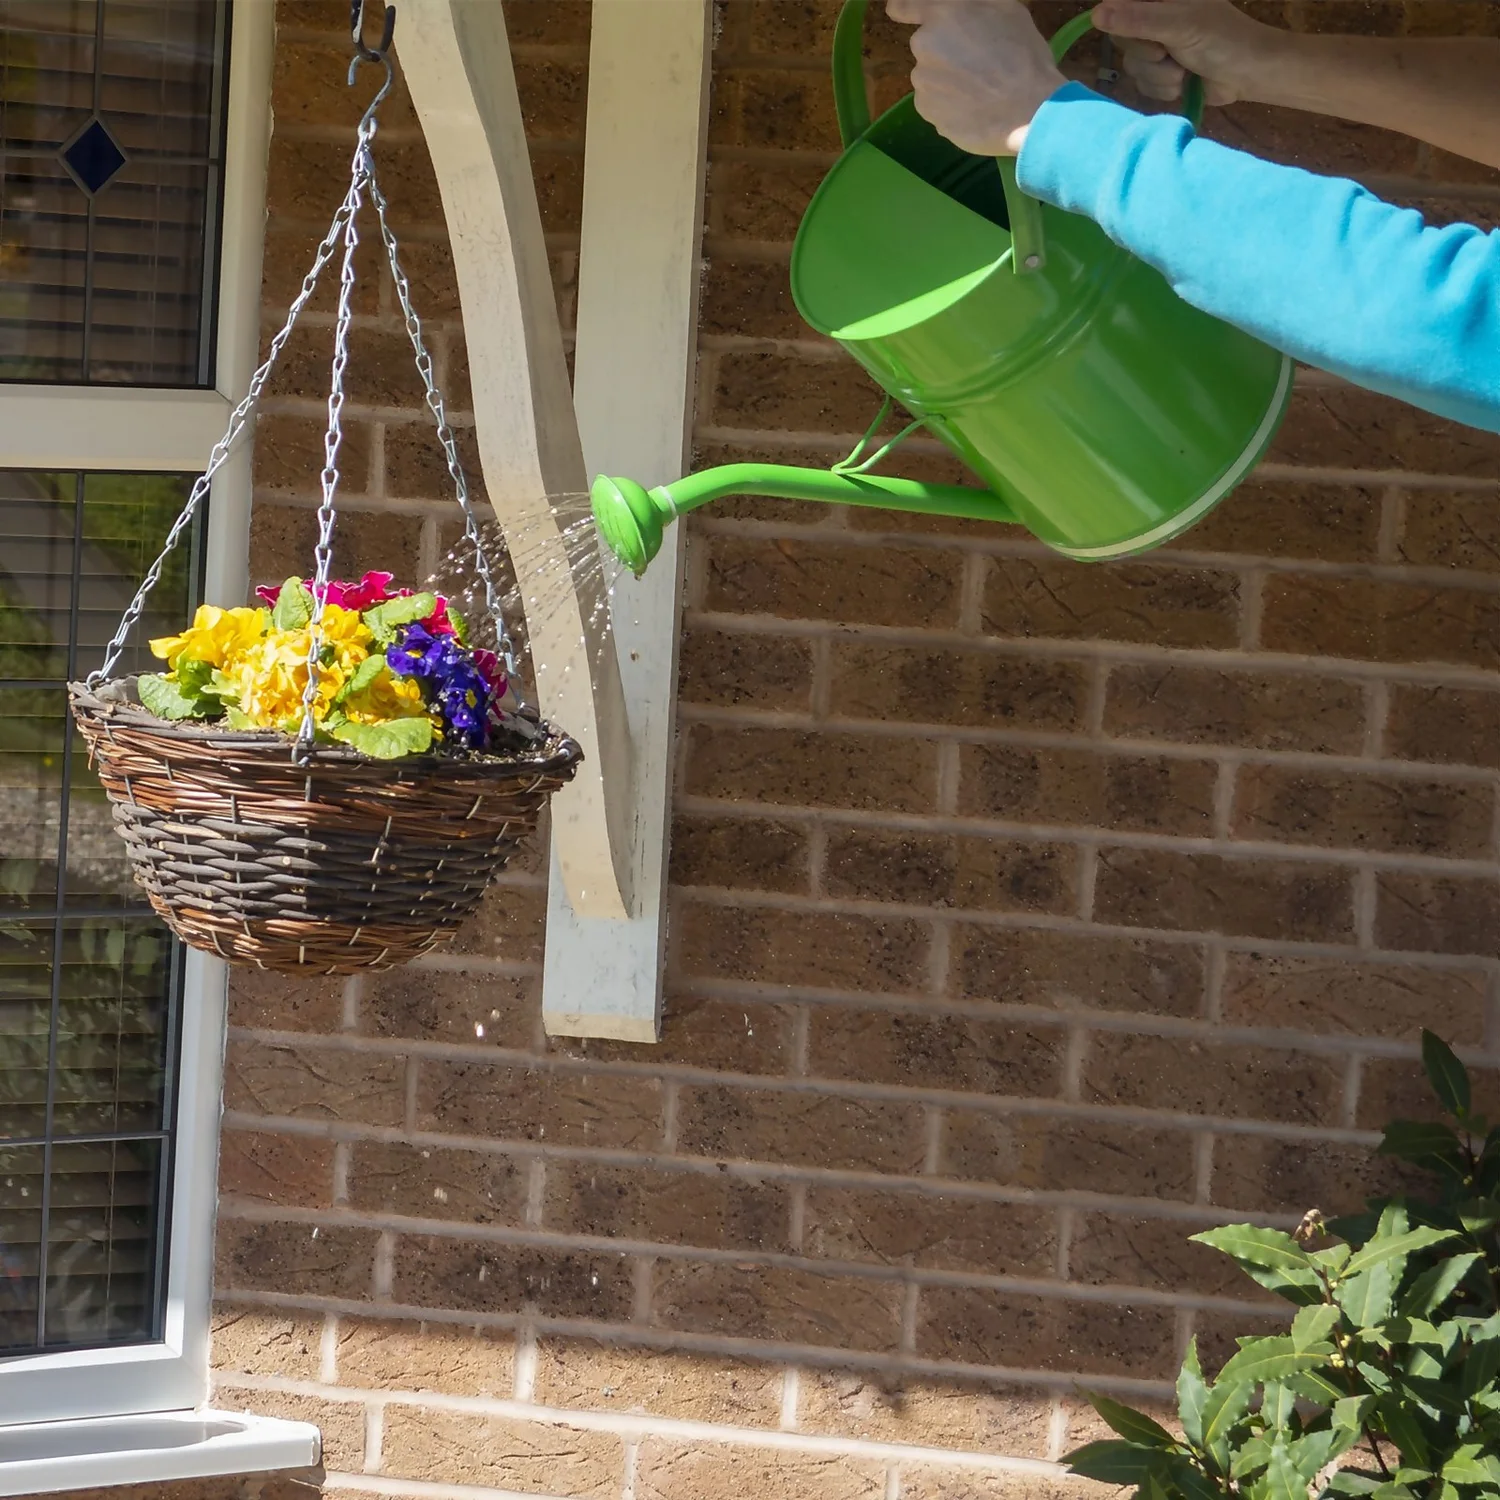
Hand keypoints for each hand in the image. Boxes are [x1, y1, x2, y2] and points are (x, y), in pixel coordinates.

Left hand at [886, 0, 1066, 155]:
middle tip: (978, 63)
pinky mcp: (928, 113)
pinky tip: (974, 108)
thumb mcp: (1006, 9)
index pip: (905, 6)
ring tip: (979, 90)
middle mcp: (923, 46)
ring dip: (947, 81)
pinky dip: (950, 106)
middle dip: (946, 51)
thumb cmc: (1023, 55)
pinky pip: (935, 105)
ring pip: (931, 78)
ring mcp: (923, 83)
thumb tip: (962, 9)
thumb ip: (975, 4)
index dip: (902, 9)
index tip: (896, 11)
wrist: (1027, 111)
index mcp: (942, 14)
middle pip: (928, 46)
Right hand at [1091, 0, 1284, 107]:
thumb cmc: (1222, 39)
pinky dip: (1162, 90)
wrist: (1248, 74)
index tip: (1148, 38)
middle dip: (1146, 57)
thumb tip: (1095, 14)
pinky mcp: (1160, 73)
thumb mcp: (1180, 25)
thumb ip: (1139, 19)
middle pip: (1121, 40)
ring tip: (1182, 72)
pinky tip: (1182, 84)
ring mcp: (1156, 46)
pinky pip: (1142, 85)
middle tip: (1169, 54)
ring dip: (1157, 77)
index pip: (1118, 8)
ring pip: (1131, 67)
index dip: (1125, 27)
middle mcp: (1153, 18)